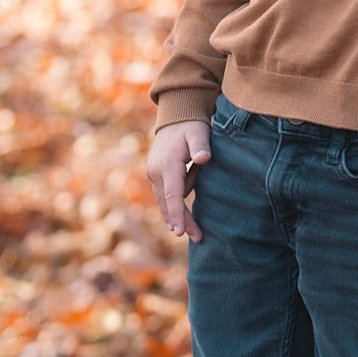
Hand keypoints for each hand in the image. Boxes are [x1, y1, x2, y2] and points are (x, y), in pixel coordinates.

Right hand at [147, 121, 211, 239]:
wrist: (175, 118)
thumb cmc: (191, 126)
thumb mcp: (199, 132)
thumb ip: (201, 145)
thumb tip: (203, 158)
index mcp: (168, 165)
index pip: (173, 194)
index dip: (177, 214)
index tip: (180, 232)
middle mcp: (156, 172)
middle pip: (169, 204)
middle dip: (181, 222)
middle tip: (198, 238)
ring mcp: (153, 175)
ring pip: (166, 202)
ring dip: (179, 216)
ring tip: (196, 232)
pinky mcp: (156, 176)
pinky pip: (166, 196)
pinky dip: (173, 207)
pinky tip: (180, 222)